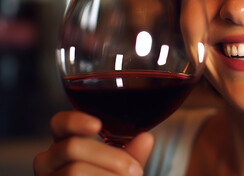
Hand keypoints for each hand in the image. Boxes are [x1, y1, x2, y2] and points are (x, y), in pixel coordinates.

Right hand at [33, 111, 153, 175]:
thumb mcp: (120, 169)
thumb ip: (132, 155)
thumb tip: (146, 138)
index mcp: (65, 143)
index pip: (60, 123)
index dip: (76, 121)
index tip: (98, 125)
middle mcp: (48, 160)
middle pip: (73, 146)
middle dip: (111, 157)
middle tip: (135, 171)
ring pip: (74, 170)